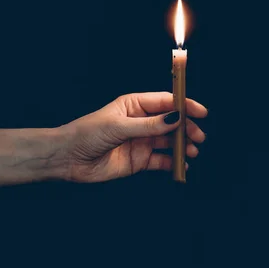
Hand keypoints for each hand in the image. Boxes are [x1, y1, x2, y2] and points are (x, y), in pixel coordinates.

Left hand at [60, 92, 206, 182]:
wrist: (68, 159)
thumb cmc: (87, 134)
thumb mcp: (119, 126)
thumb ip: (149, 125)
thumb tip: (175, 118)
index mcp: (135, 105)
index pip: (165, 101)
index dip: (184, 105)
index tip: (200, 112)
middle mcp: (140, 122)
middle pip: (172, 122)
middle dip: (186, 128)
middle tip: (198, 136)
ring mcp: (141, 141)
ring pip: (169, 141)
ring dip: (182, 145)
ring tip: (192, 151)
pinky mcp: (139, 160)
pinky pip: (161, 161)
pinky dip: (172, 163)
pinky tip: (181, 165)